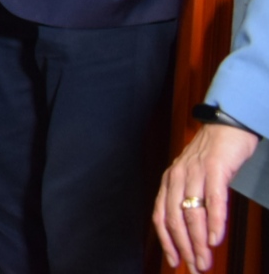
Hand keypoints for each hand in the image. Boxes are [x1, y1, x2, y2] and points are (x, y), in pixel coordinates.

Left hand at [154, 122, 259, 271]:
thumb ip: (189, 201)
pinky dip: (214, 222)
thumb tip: (192, 233)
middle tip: (196, 268)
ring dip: (199, 241)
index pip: (161, 216)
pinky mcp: (215, 168)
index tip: (175, 262)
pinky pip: (213, 199)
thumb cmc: (212, 157)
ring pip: (192, 213)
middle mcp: (177, 177)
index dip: (167, 242)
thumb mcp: (194, 178)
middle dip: (185, 248)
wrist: (226, 127)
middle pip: (175, 219)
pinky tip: (216, 239)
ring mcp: (195, 172)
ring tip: (205, 261)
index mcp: (169, 181)